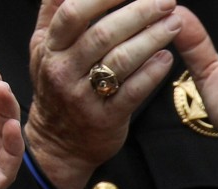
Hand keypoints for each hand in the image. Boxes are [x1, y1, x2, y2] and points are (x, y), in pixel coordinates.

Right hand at [25, 0, 179, 188]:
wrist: (58, 146)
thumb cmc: (57, 89)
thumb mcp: (43, 49)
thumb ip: (53, 11)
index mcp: (50, 48)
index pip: (74, 12)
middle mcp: (64, 71)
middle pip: (103, 33)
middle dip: (140, 12)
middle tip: (166, 1)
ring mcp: (84, 96)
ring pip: (121, 60)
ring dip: (152, 38)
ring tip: (174, 24)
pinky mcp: (106, 118)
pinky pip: (133, 90)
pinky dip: (153, 72)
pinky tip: (167, 58)